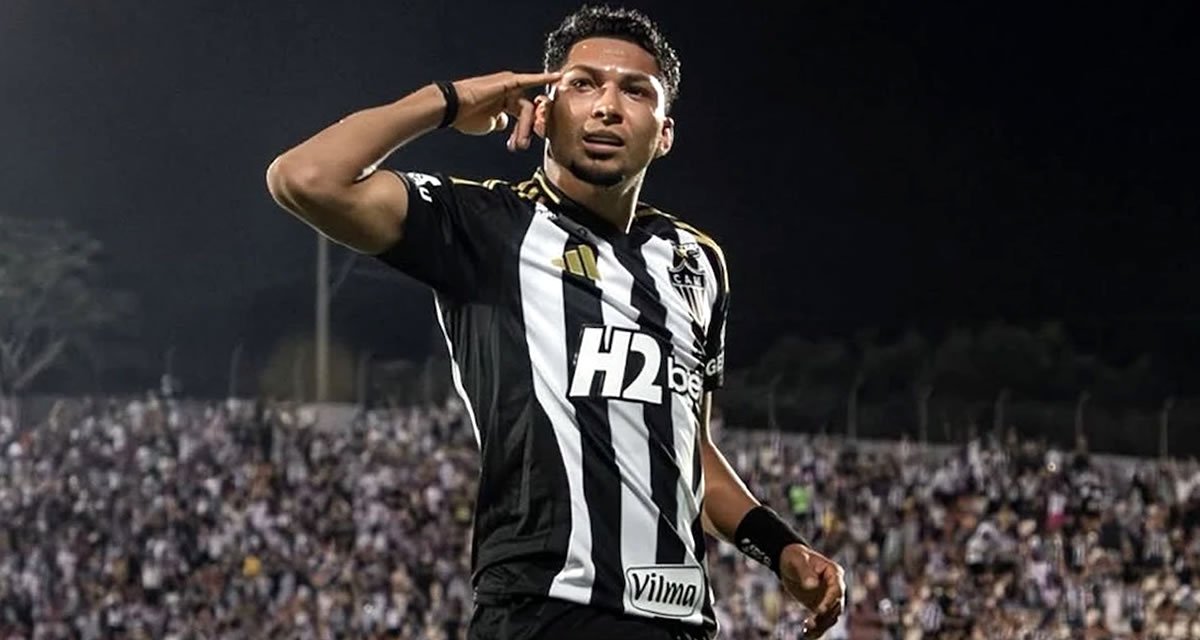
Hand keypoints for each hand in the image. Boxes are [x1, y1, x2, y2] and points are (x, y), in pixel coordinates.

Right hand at [444, 71, 562, 149]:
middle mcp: (509, 92)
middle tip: (520, 146)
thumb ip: (500, 122)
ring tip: (519, 142)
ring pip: (527, 108)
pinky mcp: (509, 81)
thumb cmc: (466, 117)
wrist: (453, 108)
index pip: (523, 117)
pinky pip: (529, 80)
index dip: (523, 131)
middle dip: (525, 131)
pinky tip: (557, 76)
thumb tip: (505, 123)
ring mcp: (509, 86)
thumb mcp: (488, 124)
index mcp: (504, 102)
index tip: (518, 146)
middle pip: (527, 113)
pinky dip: (543, 78)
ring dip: (524, 126)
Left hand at [778, 543, 844, 638]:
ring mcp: (829, 598)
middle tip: (810, 623)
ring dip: (821, 625)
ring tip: (807, 629)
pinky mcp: (821, 606)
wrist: (789, 562)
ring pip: (831, 616)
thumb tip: (812, 584)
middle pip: (836, 606)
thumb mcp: (798, 560)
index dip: (830, 600)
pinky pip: (823, 620)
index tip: (819, 609)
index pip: (837, 589)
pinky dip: (817, 628)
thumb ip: (805, 571)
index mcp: (834, 572)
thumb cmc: (795, 557)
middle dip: (825, 616)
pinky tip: (807, 633)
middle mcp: (835, 586)